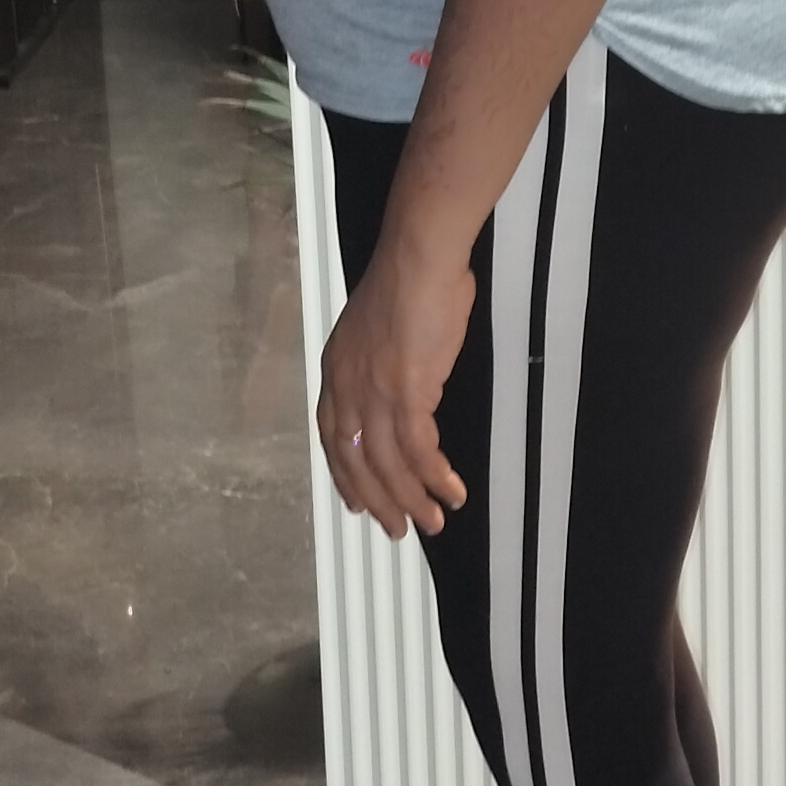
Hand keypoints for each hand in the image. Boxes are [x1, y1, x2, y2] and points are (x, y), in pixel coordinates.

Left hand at [316, 234, 473, 539]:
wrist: (419, 257)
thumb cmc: (411, 282)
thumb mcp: (381, 330)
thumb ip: (382, 365)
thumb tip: (403, 387)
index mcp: (336, 372)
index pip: (333, 440)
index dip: (346, 477)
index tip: (357, 503)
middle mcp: (346, 388)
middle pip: (356, 462)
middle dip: (379, 501)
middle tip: (400, 528)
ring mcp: (372, 392)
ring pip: (387, 464)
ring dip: (411, 498)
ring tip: (433, 522)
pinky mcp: (404, 391)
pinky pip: (418, 449)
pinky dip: (435, 476)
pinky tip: (452, 492)